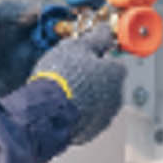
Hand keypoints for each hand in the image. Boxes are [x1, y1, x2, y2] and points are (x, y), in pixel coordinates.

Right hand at [30, 25, 126, 145]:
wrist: (46, 111)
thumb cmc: (62, 76)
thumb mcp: (78, 46)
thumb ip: (96, 38)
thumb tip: (107, 30)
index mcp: (116, 74)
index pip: (115, 63)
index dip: (99, 60)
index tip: (86, 59)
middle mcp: (116, 97)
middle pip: (108, 85)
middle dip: (94, 81)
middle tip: (72, 75)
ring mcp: (104, 116)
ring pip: (99, 103)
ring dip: (87, 98)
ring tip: (64, 93)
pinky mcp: (90, 132)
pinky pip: (87, 120)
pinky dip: (79, 114)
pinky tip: (62, 108)